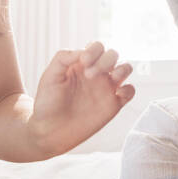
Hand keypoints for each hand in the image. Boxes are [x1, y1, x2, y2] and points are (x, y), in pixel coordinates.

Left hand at [28, 41, 134, 156]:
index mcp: (82, 65)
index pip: (97, 47)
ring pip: (125, 68)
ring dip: (122, 69)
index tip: (83, 62)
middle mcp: (96, 74)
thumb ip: (63, 58)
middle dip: (105, 61)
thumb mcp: (50, 76)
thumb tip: (82, 52)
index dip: (94, 50)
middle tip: (90, 75)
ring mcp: (106, 88)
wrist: (50, 131)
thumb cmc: (47, 104)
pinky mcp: (113, 104)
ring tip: (111, 78)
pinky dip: (129, 89)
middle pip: (113, 55)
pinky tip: (117, 94)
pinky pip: (130, 91)